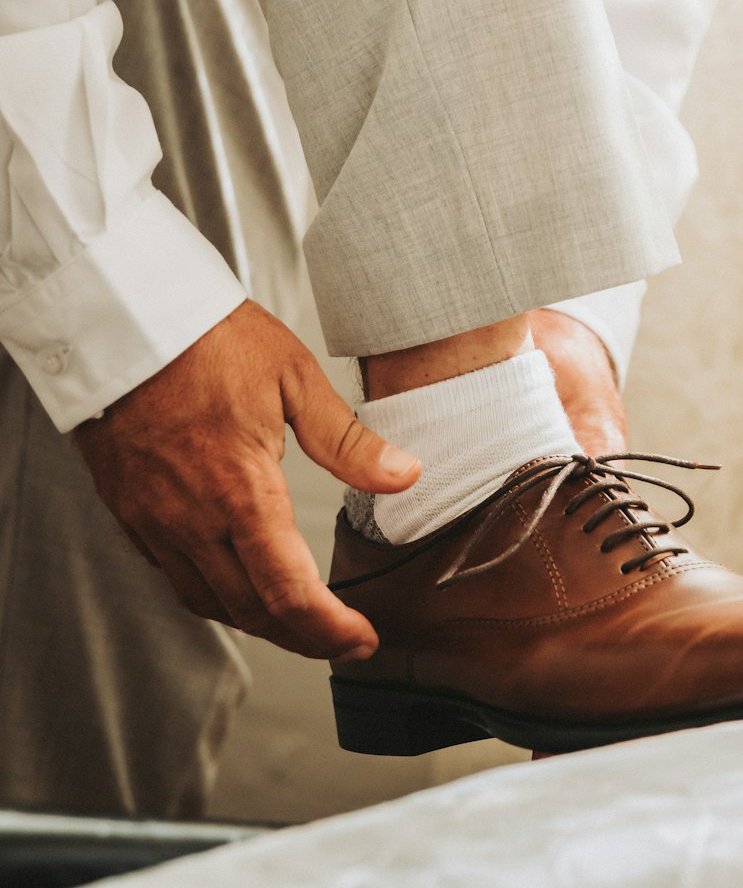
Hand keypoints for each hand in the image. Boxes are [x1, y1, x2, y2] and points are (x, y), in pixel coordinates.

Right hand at [73, 300, 419, 658]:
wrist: (123, 317)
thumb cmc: (210, 338)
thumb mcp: (294, 377)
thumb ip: (348, 440)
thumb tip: (406, 476)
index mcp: (240, 490)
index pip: (289, 592)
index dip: (331, 630)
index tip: (363, 639)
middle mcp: (191, 519)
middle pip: (251, 611)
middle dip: (303, 636)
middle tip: (343, 636)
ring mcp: (153, 521)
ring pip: (209, 602)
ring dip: (258, 621)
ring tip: (299, 618)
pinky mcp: (128, 512)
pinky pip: (173, 575)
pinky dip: (213, 592)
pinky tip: (237, 577)